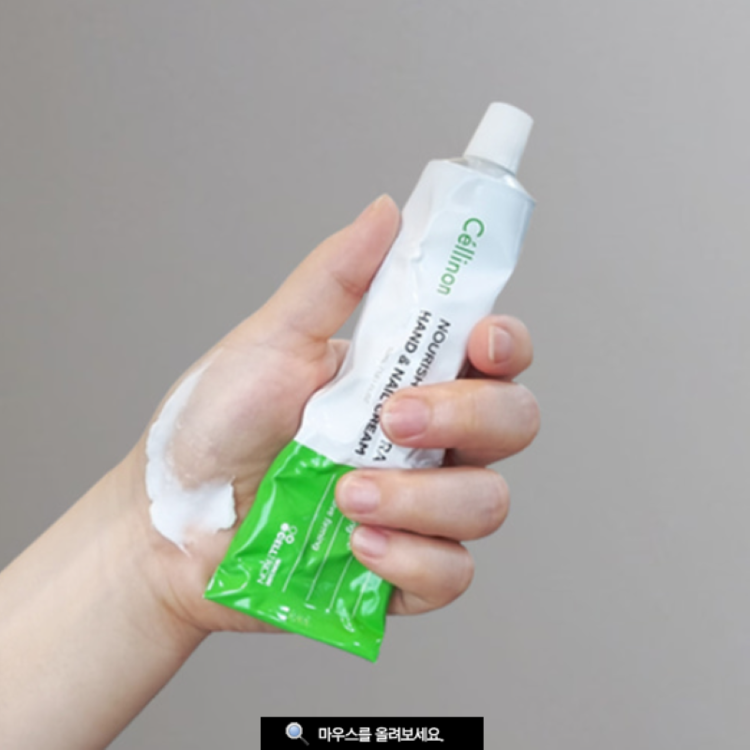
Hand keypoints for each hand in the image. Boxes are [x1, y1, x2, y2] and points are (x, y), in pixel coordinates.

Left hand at [117, 194, 539, 637]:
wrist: (168, 526)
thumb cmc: (215, 426)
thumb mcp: (271, 342)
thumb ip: (333, 279)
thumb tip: (386, 211)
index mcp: (404, 378)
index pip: (494, 356)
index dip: (506, 345)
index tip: (479, 342)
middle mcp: (427, 442)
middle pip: (513, 423)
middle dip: (465, 418)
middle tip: (393, 419)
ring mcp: (421, 509)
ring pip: (487, 503)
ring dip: (420, 499)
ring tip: (344, 495)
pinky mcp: (404, 572)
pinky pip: (451, 574)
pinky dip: (410, 561)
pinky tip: (354, 547)